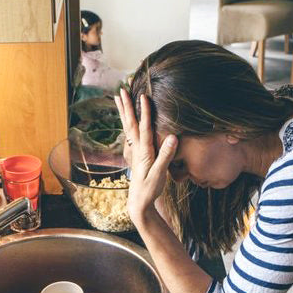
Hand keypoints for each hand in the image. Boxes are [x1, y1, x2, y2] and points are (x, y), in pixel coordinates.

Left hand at [114, 90, 177, 226]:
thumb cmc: (150, 189)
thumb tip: (173, 137)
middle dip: (127, 106)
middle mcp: (137, 148)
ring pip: (127, 126)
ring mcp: (135, 150)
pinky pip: (130, 133)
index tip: (143, 96)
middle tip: (122, 90)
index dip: (144, 112)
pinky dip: (127, 122)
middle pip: (130, 123)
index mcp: (144, 151)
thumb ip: (166, 155)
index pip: (144, 127)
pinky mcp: (136, 154)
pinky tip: (125, 117)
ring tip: (118, 97)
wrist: (139, 202)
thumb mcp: (160, 174)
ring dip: (124, 111)